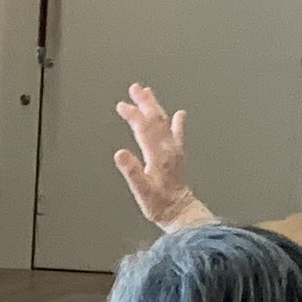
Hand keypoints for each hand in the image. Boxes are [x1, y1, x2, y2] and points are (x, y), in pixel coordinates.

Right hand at [111, 83, 207, 231]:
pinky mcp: (178, 156)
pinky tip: (179, 114)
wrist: (181, 213)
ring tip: (147, 92)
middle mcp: (168, 149)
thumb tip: (120, 154)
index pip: (143, 128)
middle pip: (155, 119)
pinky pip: (178, 134)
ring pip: (165, 122)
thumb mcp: (141, 191)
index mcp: (158, 155)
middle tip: (135, 88)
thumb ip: (132, 171)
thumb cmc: (161, 205)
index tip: (122, 105)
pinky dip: (177, 122)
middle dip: (145, 102)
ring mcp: (174, 151)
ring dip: (156, 106)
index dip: (132, 114)